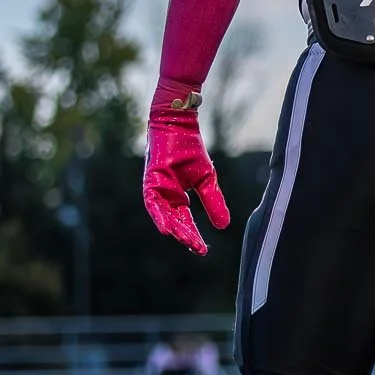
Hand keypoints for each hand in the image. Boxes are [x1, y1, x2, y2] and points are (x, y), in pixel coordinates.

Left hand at [143, 79, 229, 256]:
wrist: (181, 125)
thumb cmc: (191, 149)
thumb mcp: (207, 179)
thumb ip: (213, 202)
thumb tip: (224, 226)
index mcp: (176, 196)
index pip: (185, 221)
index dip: (193, 235)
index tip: (203, 250)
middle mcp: (164, 195)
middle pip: (174, 221)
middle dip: (185, 235)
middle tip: (198, 248)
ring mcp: (156, 188)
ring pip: (162, 214)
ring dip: (172, 227)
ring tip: (182, 240)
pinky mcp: (150, 179)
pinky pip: (152, 201)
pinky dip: (159, 214)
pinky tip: (166, 227)